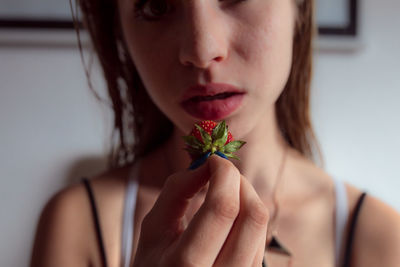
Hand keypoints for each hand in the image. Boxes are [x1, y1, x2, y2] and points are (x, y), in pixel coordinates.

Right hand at [133, 155, 268, 266]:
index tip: (214, 160)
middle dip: (240, 182)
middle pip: (253, 216)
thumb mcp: (153, 230)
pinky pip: (260, 239)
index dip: (224, 173)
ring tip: (224, 193)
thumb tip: (206, 164)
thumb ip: (176, 192)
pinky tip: (231, 216)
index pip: (222, 208)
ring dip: (246, 197)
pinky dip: (248, 217)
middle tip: (222, 173)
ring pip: (261, 227)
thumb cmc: (155, 266)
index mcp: (185, 266)